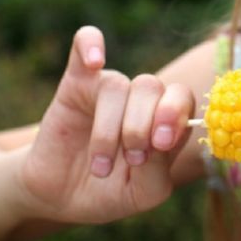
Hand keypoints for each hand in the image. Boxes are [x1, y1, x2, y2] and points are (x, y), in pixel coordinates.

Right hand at [18, 26, 194, 224]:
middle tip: (132, 158)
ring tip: (101, 167)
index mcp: (165, 121)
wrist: (58, 197)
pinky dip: (90, 43)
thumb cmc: (109, 193)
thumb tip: (160, 144)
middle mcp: (142, 99)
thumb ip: (158, 171)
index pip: (182, 99)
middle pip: (152, 86)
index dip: (175, 114)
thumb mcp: (141, 195)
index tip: (160, 144)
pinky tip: (94, 61)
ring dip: (109, 130)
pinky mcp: (75, 83)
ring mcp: (108, 88)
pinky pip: (85, 43)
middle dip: (143, 123)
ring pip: (118, 85)